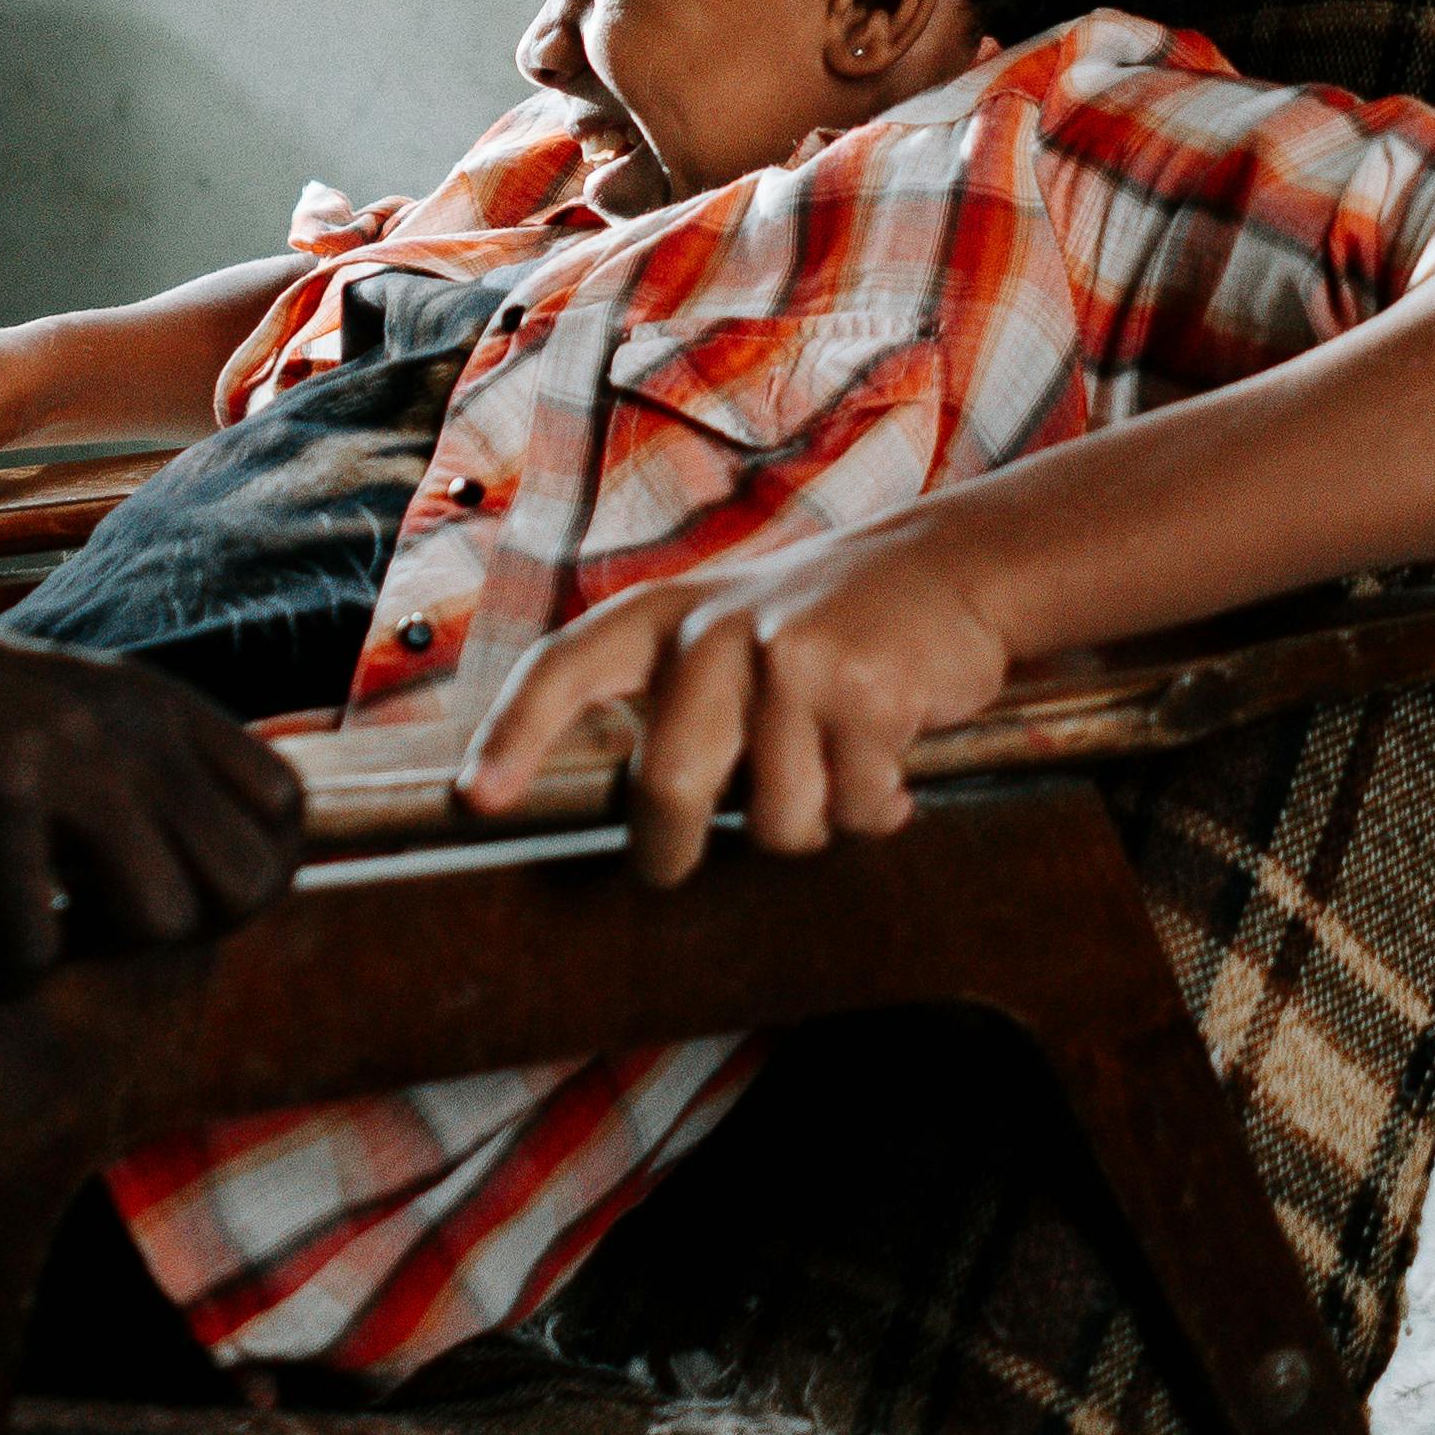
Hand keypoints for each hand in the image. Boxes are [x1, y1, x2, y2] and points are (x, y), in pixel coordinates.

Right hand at [0, 608, 304, 978]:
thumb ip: (134, 763)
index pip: (283, 810)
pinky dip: (0, 971)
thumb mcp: (58, 706)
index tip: (163, 906)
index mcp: (151, 703)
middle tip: (90, 935)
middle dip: (178, 935)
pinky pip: (37, 940)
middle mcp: (125, 728)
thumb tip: (203, 869)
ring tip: (21, 942)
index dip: (244, 881)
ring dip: (91, 959)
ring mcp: (60, 762)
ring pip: (162, 916)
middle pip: (246, 882)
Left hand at [460, 522, 1011, 887]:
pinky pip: (854, 808)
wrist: (955, 566)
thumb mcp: (734, 631)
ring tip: (838, 774)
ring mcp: (791, 653)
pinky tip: (891, 764)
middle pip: (670, 781)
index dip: (516, 734)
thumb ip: (681, 702)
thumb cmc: (831, 623)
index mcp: (666, 615)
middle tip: (669, 867)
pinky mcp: (864, 687)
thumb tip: (641, 827)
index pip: (566, 667)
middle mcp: (718, 628)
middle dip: (669, 846)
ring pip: (776, 818)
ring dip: (815, 823)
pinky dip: (878, 808)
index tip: (479, 801)